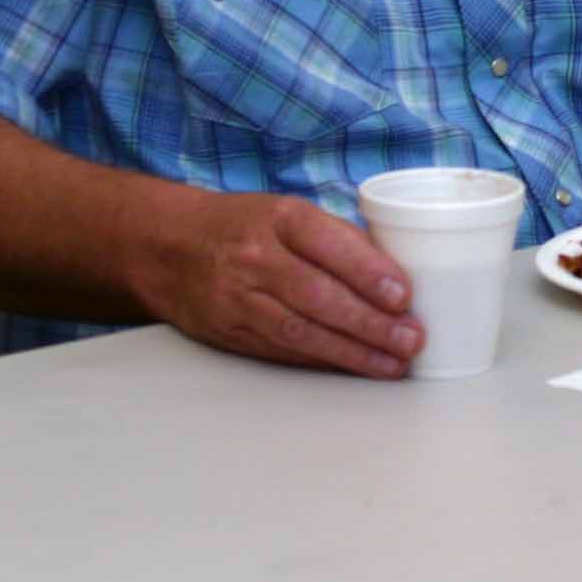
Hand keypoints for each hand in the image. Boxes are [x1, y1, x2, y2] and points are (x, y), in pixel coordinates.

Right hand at [131, 189, 423, 378]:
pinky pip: (280, 350)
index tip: (404, 297)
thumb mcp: (292, 213)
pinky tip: (353, 367)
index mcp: (281, 218)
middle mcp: (256, 258)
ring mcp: (237, 298)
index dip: (369, 273)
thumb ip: (341, 239)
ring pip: (299, 330)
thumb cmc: (249, 226)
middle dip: (369, 323)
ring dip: (351, 352)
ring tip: (393, 364)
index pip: (329, 244)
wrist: (170, 247)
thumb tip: (397, 274)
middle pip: (317, 295)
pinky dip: (321, 362)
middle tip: (411, 340)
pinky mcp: (228, 332)